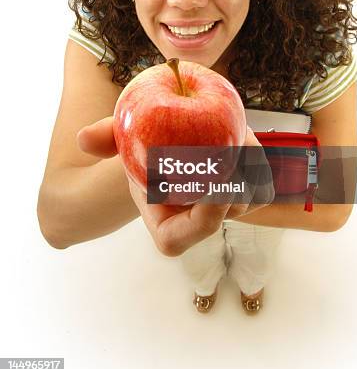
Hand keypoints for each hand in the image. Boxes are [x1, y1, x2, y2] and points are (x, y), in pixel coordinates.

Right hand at [77, 118, 272, 255]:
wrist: (171, 140)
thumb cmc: (143, 144)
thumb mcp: (125, 136)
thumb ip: (107, 137)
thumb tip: (84, 138)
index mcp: (162, 219)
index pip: (178, 239)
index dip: (201, 220)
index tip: (216, 189)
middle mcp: (195, 220)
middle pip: (224, 215)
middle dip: (234, 179)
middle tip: (232, 139)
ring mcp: (223, 211)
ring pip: (248, 199)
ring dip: (246, 164)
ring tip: (234, 129)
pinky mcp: (245, 194)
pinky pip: (261, 185)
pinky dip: (256, 160)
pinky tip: (243, 133)